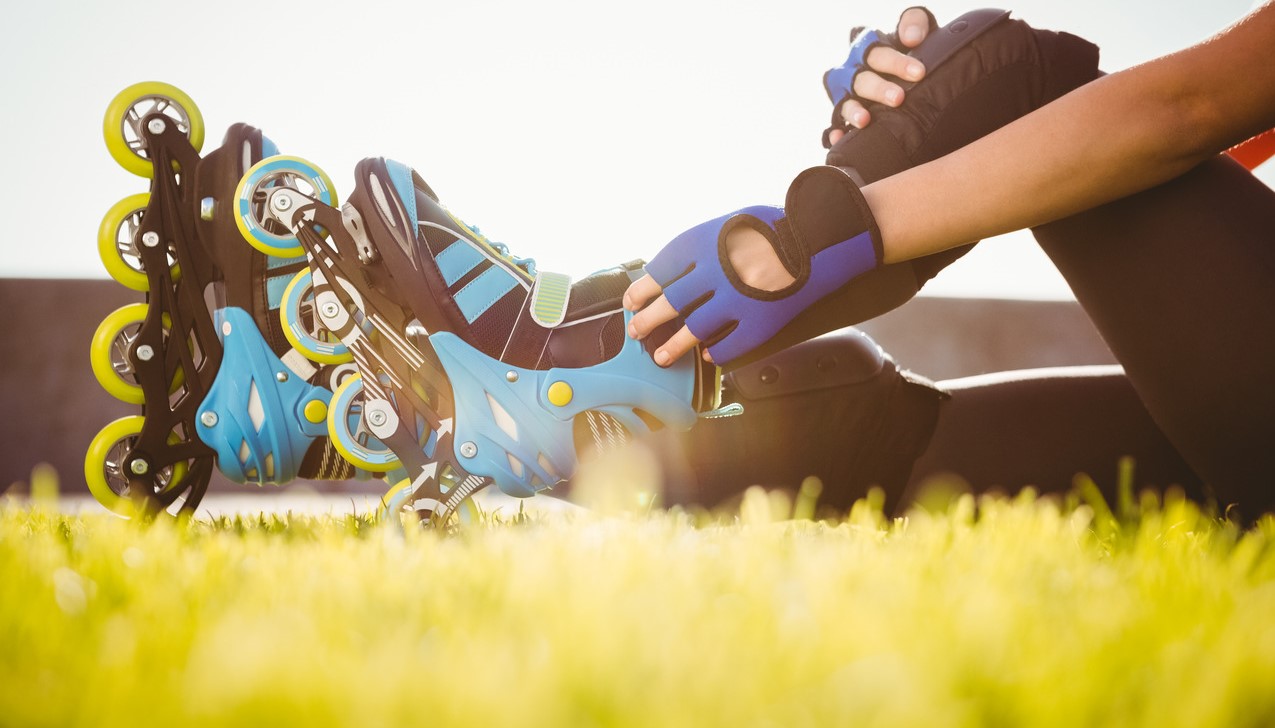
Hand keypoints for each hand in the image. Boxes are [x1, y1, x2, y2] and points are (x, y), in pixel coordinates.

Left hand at [624, 223, 796, 365]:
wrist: (818, 241)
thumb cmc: (773, 229)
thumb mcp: (728, 225)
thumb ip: (699, 248)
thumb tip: (667, 274)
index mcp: (705, 243)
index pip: (660, 271)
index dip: (641, 290)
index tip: (632, 300)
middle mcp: (717, 273)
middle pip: (670, 303)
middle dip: (647, 320)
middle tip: (637, 330)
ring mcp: (738, 300)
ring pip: (694, 329)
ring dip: (673, 346)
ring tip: (661, 355)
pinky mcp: (759, 323)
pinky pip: (729, 346)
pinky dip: (715, 353)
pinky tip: (708, 355)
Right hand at [823, 7, 936, 146]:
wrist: (907, 73)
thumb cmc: (911, 49)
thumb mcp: (915, 29)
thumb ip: (915, 22)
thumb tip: (912, 38)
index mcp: (867, 47)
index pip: (877, 52)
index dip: (895, 62)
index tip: (918, 73)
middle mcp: (852, 70)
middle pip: (859, 79)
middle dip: (877, 89)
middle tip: (898, 99)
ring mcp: (845, 94)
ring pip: (844, 102)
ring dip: (853, 111)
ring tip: (865, 121)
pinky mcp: (843, 115)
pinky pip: (835, 124)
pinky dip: (835, 132)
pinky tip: (838, 139)